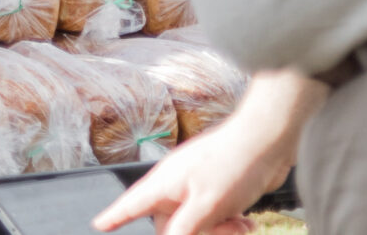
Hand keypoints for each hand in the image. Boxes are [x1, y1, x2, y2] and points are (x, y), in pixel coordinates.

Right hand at [94, 106, 295, 234]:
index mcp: (165, 184)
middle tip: (225, 230)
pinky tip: (247, 222)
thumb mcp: (207, 204)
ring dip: (219, 231)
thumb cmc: (233, 166)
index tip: (99, 224)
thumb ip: (183, 228)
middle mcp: (176, 186)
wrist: (267, 140)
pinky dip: (230, 223)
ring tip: (241, 225)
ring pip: (197, 224)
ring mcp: (196, 187)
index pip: (131, 204)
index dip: (114, 216)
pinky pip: (214, 218)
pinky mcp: (216, 191)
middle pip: (170, 224)